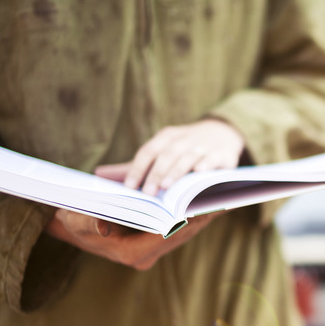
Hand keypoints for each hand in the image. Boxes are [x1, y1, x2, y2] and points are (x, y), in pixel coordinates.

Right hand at [46, 209, 220, 269]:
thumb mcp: (75, 220)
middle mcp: (146, 255)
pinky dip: (196, 213)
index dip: (185, 220)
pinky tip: (210, 198)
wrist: (73, 227)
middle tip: (221, 198)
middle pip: (182, 234)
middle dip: (201, 215)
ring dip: (203, 214)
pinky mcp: (158, 241)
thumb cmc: (74, 220)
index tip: (203, 206)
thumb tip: (102, 228)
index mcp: (132, 253)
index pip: (166, 236)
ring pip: (187, 231)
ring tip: (222, 195)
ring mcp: (154, 250)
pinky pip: (183, 227)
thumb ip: (87, 224)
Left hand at [100, 118, 244, 195]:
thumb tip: (101, 174)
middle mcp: (185, 139)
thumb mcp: (163, 148)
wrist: (223, 132)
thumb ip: (137, 164)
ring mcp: (205, 146)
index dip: (138, 168)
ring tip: (168, 187)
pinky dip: (206, 166)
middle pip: (167, 155)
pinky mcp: (222, 154)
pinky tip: (199, 174)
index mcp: (167, 136)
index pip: (148, 151)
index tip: (129, 187)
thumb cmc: (186, 146)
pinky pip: (213, 159)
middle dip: (156, 174)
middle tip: (147, 193)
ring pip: (188, 158)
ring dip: (178, 171)